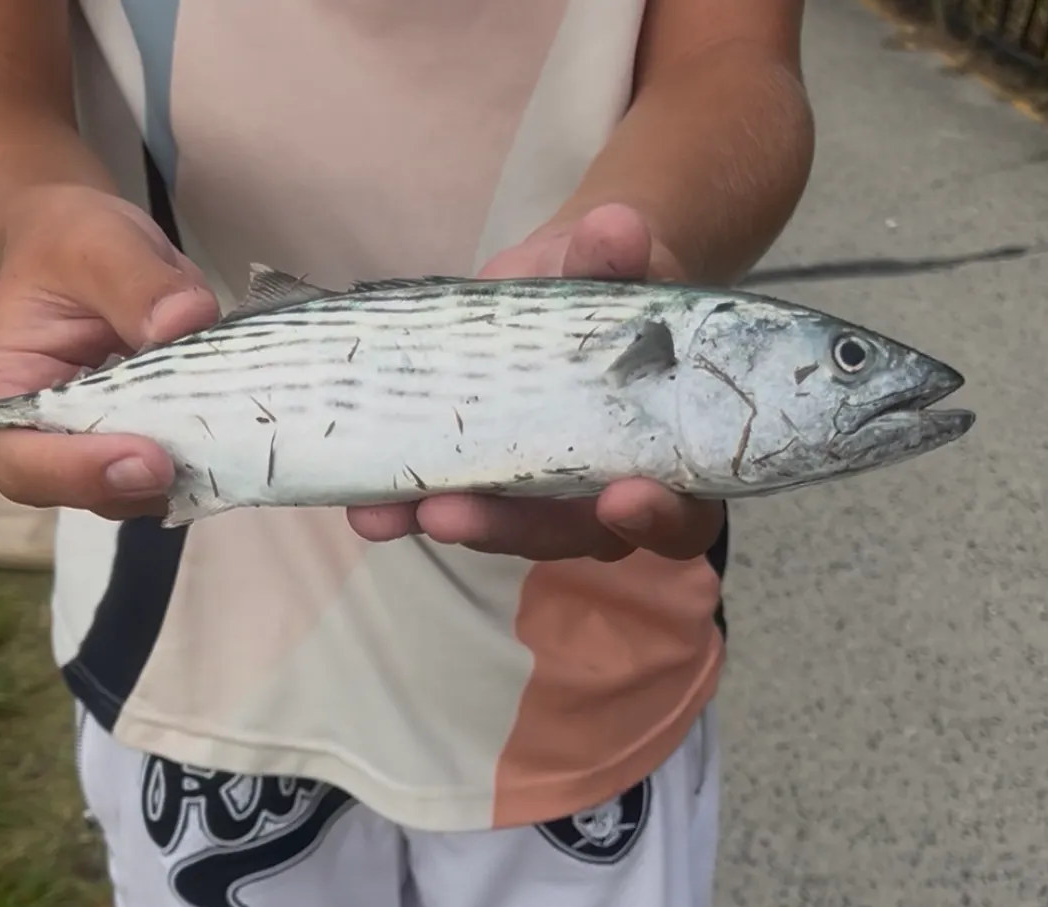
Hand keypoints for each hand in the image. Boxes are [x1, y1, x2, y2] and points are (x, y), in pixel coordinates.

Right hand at [0, 185, 219, 519]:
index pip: (23, 463)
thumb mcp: (98, 242)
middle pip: (89, 492)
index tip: (148, 456)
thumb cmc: (72, 245)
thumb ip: (136, 281)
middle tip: (201, 454)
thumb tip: (185, 320)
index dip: (81, 473)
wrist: (90, 250)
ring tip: (229, 430)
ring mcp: (105, 450)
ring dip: (188, 473)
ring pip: (144, 491)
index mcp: (6, 392)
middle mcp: (48, 437)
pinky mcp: (153, 448)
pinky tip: (241, 428)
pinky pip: (181, 473)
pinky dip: (212, 459)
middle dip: (146, 482)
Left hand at [345, 202, 725, 560]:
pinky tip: (366, 505)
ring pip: (502, 530)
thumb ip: (618, 260)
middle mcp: (606, 499)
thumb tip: (616, 230)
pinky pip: (451, 504)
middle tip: (452, 513)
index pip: (681, 516)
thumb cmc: (615, 284)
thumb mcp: (620, 265)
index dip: (657, 518)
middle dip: (511, 528)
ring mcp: (542, 499)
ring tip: (387, 512)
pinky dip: (405, 507)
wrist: (569, 279)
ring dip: (446, 523)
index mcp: (667, 462)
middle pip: (569, 535)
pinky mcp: (486, 483)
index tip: (623, 498)